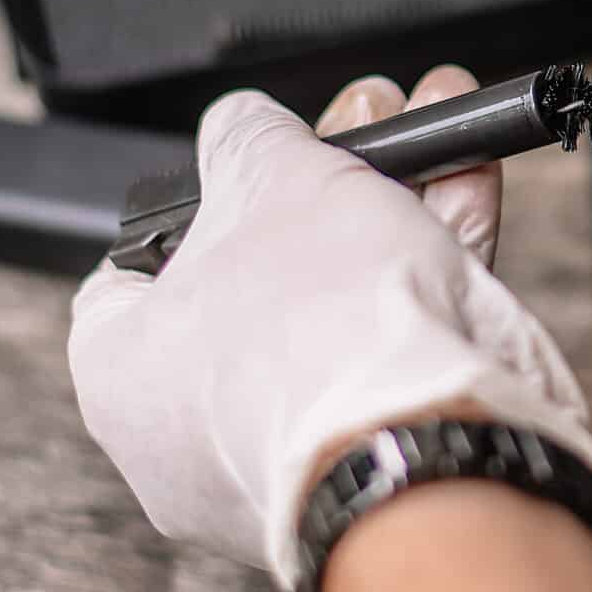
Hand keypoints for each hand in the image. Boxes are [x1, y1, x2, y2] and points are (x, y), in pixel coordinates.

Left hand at [68, 65, 591, 589]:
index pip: (134, 278)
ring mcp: (289, 462)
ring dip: (395, 219)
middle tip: (366, 133)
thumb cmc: (318, 328)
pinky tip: (467, 193)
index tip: (245, 173)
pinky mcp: (379, 467)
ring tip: (435, 145)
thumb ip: (247, 139)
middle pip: (262, 281)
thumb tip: (243, 125)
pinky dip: (434, 279)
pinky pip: (399, 355)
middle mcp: (194, 438)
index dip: (195, 210)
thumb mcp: (269, 174)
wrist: (430, 442)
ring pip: (343, 315)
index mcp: (124, 377)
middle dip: (327, 192)